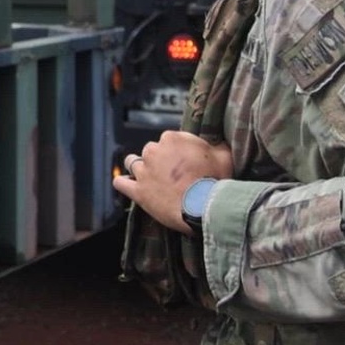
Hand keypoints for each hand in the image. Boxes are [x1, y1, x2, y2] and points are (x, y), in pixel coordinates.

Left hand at [111, 130, 233, 234]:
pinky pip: (121, 183)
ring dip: (141, 169)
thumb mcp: (224, 156)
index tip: (185, 162)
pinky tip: (130, 185)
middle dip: (160, 160)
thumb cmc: (216, 180)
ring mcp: (144, 171)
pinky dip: (124, 183)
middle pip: (152, 151)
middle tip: (173, 174)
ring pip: (133, 162)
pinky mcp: (138, 191)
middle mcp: (153, 151)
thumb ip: (217, 146)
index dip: (178, 151)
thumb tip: (218, 143)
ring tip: (153, 179)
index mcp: (172, 138)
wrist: (205, 206)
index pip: (170, 140)